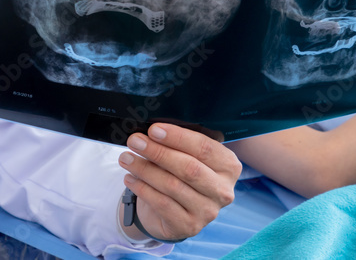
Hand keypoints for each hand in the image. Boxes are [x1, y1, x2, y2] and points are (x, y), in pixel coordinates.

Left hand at [118, 123, 240, 242]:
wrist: (177, 212)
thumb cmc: (183, 173)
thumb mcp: (188, 155)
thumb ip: (180, 143)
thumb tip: (152, 131)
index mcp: (229, 166)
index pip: (204, 148)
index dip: (178, 137)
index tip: (153, 129)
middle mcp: (223, 190)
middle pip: (189, 168)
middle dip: (158, 152)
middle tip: (135, 141)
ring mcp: (208, 211)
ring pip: (172, 186)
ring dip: (145, 169)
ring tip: (126, 158)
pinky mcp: (189, 226)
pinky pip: (162, 204)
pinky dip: (142, 188)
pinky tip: (130, 177)